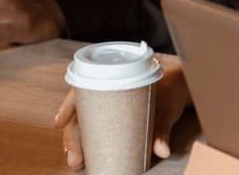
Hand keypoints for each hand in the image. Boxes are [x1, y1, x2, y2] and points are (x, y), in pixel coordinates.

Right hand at [53, 55, 189, 169]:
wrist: (180, 86)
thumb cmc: (170, 90)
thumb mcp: (168, 108)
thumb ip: (163, 129)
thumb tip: (161, 151)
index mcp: (114, 78)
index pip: (83, 89)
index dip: (68, 106)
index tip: (58, 124)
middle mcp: (107, 91)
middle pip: (81, 111)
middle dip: (73, 136)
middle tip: (74, 159)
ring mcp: (109, 104)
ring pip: (84, 120)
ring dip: (77, 141)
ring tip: (75, 161)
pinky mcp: (115, 116)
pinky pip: (95, 126)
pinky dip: (88, 140)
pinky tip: (82, 155)